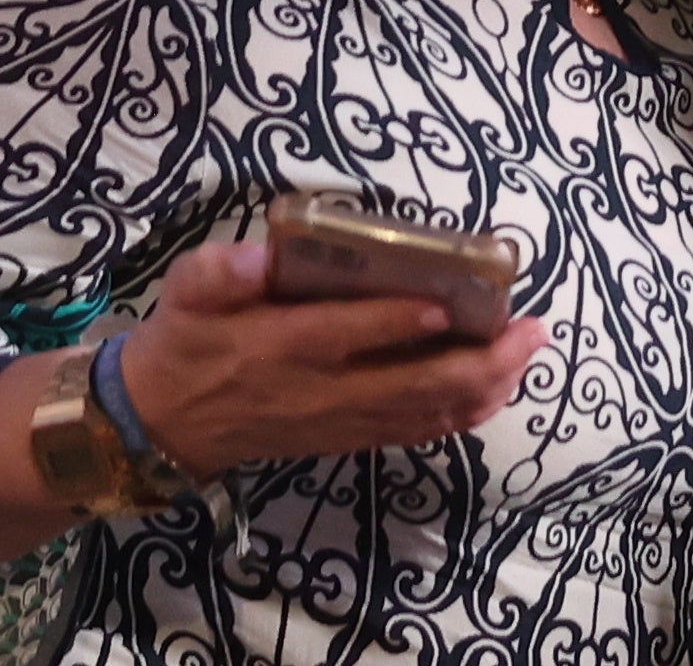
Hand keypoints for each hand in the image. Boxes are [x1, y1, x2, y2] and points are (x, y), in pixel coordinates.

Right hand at [116, 237, 549, 475]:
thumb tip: (262, 254)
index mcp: (281, 345)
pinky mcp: (346, 437)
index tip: (455, 304)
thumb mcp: (186, 291)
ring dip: (483, 387)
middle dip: (479, 360)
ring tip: (528, 355)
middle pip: (411, 384)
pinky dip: (458, 414)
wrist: (163, 423)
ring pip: (423, 413)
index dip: (402, 324)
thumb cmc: (185, 340)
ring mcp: (338, 421)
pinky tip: (493, 392)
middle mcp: (320, 390)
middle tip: (530, 329)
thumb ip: (222, 272)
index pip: (349, 335)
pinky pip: (412, 432)